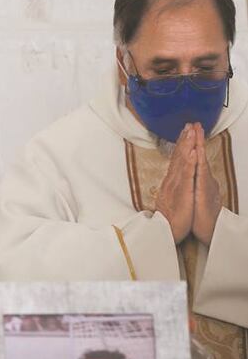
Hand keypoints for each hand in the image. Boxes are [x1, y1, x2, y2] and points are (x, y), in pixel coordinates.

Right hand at [155, 124, 195, 243]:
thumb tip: (173, 178)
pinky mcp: (182, 193)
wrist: (165, 234)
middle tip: (189, 124)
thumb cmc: (169, 219)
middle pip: (178, 156)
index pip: (177, 159)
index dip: (181, 144)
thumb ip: (172, 187)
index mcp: (171, 182)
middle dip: (184, 139)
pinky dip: (189, 163)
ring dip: (186, 146)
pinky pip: (186, 176)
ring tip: (191, 132)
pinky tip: (193, 152)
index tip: (186, 131)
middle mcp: (172, 181)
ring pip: (182, 162)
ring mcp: (176, 186)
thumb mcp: (171, 199)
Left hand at [191, 123, 221, 245]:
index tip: (188, 129)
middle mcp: (202, 180)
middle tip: (195, 123)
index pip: (193, 159)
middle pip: (198, 156)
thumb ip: (193, 183)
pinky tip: (196, 154)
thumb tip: (192, 174)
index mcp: (197, 179)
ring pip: (200, 162)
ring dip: (198, 146)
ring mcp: (204, 185)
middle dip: (196, 139)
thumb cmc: (200, 214)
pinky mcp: (203, 193)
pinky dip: (198, 164)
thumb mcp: (194, 195)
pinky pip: (200, 176)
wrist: (208, 230)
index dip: (190, 144)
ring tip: (197, 132)